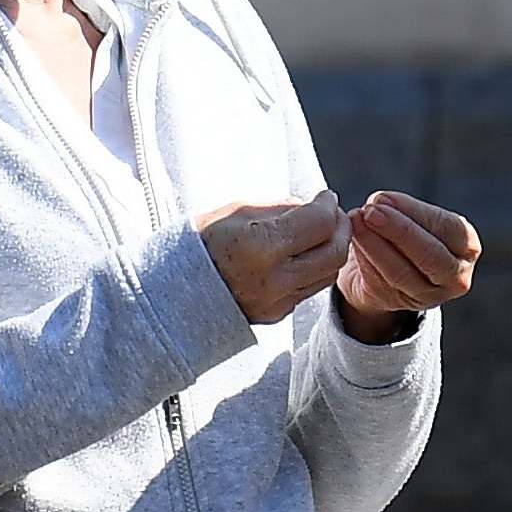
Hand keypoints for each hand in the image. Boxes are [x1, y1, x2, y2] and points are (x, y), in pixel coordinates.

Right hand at [196, 192, 349, 323]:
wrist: (171, 291)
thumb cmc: (201, 244)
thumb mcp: (236, 213)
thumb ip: (279, 209)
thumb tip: (310, 206)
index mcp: (261, 245)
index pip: (318, 222)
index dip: (328, 205)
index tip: (325, 196)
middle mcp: (274, 278)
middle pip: (334, 252)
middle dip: (340, 228)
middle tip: (332, 213)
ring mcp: (277, 301)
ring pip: (328, 274)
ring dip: (334, 249)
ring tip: (323, 232)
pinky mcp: (276, 315)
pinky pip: (310, 289)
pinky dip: (316, 268)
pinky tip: (306, 254)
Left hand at [336, 192, 481, 322]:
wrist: (387, 268)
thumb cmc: (406, 233)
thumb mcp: (413, 217)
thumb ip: (402, 208)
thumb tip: (378, 202)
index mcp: (467, 246)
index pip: (447, 227)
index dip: (414, 212)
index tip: (382, 198)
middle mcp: (456, 276)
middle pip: (429, 255)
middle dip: (397, 231)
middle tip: (369, 212)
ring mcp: (431, 296)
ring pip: (401, 273)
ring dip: (374, 245)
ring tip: (355, 222)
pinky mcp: (402, 307)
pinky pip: (381, 283)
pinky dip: (365, 260)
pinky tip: (352, 242)